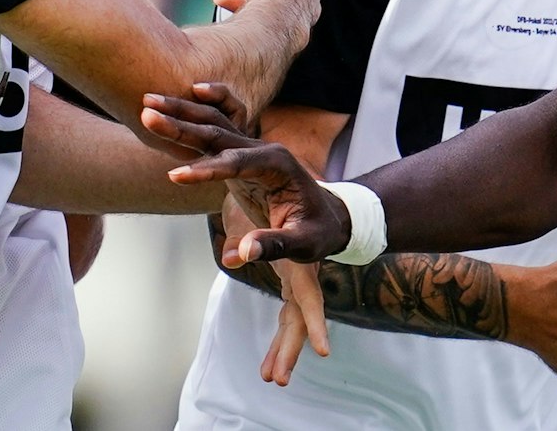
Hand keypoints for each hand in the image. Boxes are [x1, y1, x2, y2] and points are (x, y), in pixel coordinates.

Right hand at [144, 90, 354, 263]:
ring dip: (182, 113)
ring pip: (213, 125)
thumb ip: (273, 245)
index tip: (176, 176)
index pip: (238, 164)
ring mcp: (251, 150)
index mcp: (278, 166)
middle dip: (182, 126)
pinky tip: (185, 93)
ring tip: (147, 102)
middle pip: (219, 134)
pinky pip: (218, 128)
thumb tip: (241, 254)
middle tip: (147, 114)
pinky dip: (200, 111)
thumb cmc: (318, 231)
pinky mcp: (240, 155)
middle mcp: (263, 150)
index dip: (207, 171)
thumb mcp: (303, 243)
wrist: (329, 216)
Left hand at [218, 199, 330, 385]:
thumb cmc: (275, 190)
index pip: (308, 297)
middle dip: (291, 347)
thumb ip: (247, 233)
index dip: (315, 324)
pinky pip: (287, 316)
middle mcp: (304, 272)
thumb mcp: (256, 208)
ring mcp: (299, 278)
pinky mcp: (291, 280)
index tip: (324, 351)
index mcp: (302, 259)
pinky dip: (278, 340)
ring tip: (273, 378)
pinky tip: (266, 365)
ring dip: (284, 350)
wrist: (282, 178)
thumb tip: (233, 257)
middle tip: (278, 379)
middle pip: (301, 316)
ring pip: (294, 322)